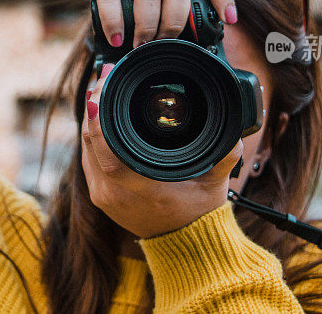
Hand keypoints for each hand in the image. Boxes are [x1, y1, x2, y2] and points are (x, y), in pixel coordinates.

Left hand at [82, 63, 243, 238]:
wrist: (183, 246)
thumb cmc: (198, 215)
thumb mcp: (215, 186)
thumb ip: (224, 159)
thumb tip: (235, 136)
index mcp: (141, 189)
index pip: (108, 153)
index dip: (99, 121)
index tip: (102, 89)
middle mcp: (114, 193)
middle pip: (90, 142)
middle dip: (94, 104)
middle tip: (105, 75)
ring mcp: (103, 195)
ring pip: (86, 147)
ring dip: (91, 117)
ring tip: (102, 87)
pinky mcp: (99, 195)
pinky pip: (88, 157)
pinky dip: (93, 134)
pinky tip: (100, 114)